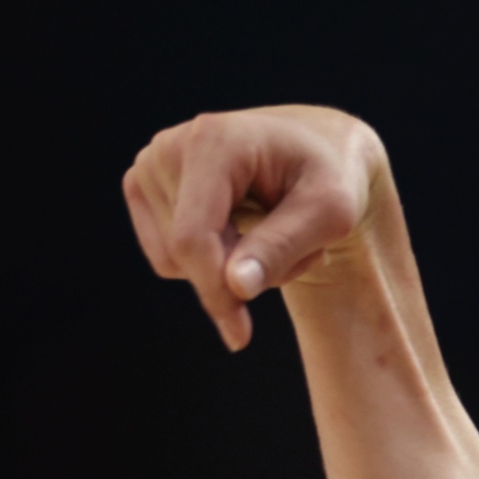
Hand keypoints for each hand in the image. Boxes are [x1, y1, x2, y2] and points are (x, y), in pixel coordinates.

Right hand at [124, 106, 386, 350]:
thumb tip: (234, 285)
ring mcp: (151, 166)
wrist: (319, 149)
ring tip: (276, 231)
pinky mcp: (146, 188)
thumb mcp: (330, 213)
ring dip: (232, 266)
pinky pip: (170, 257)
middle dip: (241, 273)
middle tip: (303, 247)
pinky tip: (247, 229)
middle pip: (185, 254)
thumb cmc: (332, 177)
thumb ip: (282, 247)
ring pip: (175, 261)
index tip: (240, 337)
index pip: (193, 237)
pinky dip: (213, 259)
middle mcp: (169, 148)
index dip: (214, 292)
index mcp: (212, 142)